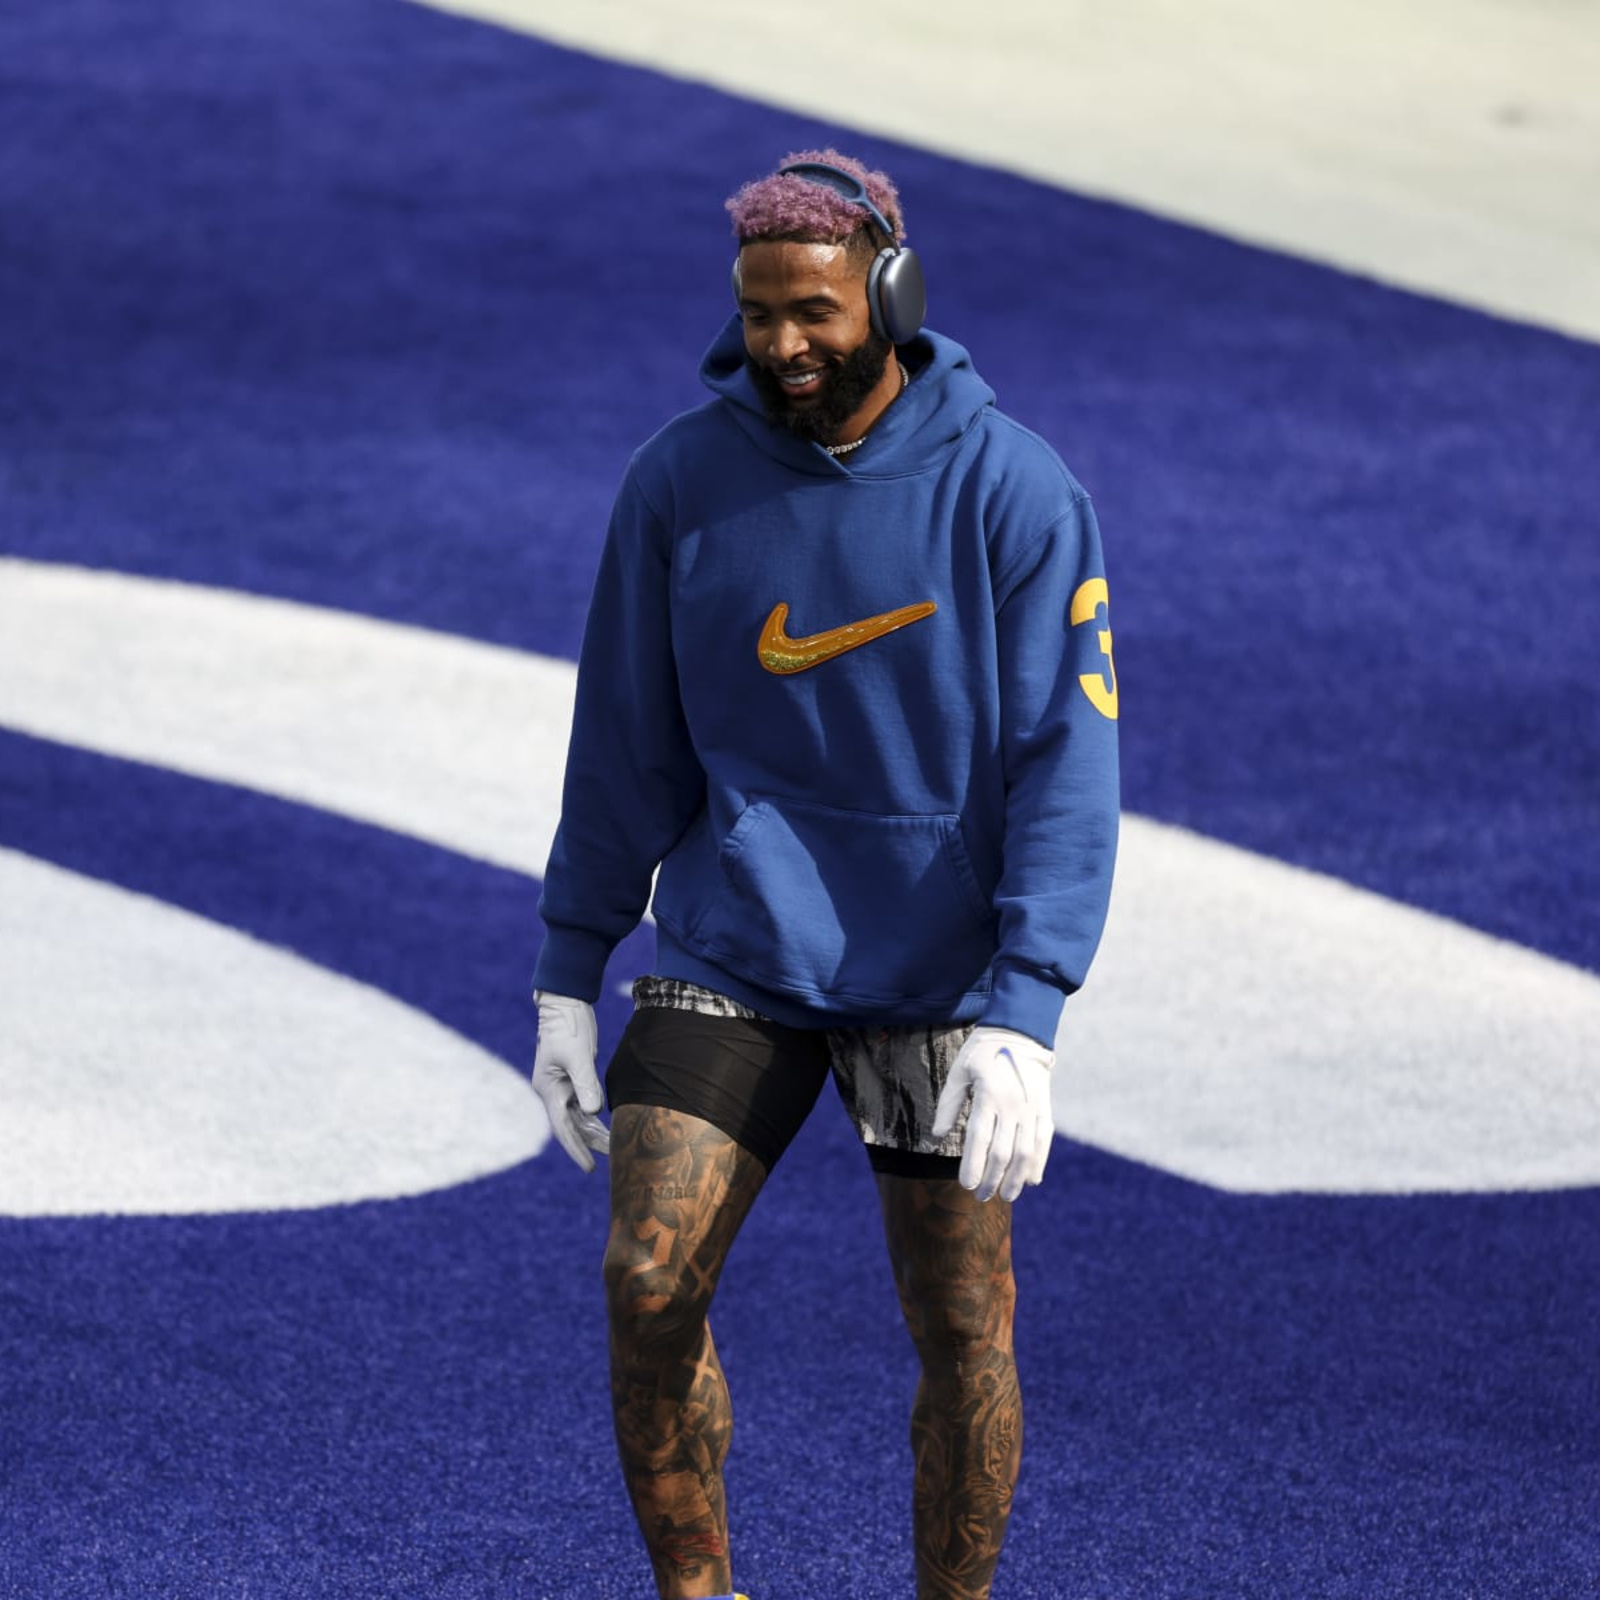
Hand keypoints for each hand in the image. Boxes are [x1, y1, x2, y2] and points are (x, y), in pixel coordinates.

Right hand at [532, 992, 609, 1172]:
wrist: (565, 1003)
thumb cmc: (569, 1026)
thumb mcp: (578, 1056)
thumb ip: (586, 1084)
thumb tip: (593, 1113)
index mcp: (549, 1089)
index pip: (563, 1128)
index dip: (576, 1149)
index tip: (589, 1168)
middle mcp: (553, 1092)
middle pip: (572, 1126)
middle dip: (589, 1144)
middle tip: (613, 1160)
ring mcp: (562, 1086)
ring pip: (579, 1117)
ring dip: (595, 1132)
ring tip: (616, 1147)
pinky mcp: (573, 1078)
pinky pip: (584, 1104)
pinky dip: (595, 1117)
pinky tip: (609, 1126)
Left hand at [931, 1026, 1054, 1202]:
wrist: (1021, 1031)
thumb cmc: (983, 1052)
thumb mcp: (959, 1071)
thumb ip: (948, 1104)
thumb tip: (936, 1135)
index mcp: (988, 1096)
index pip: (979, 1140)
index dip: (973, 1166)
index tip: (966, 1184)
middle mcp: (1012, 1106)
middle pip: (1002, 1153)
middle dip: (991, 1179)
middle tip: (981, 1196)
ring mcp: (1032, 1109)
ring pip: (1025, 1153)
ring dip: (1015, 1179)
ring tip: (1006, 1195)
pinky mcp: (1045, 1109)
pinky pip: (1043, 1142)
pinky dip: (1038, 1163)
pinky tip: (1030, 1181)